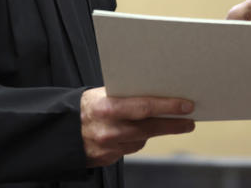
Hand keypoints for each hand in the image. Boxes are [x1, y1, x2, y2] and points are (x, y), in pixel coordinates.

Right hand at [80, 87, 194, 166]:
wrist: (61, 130)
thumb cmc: (86, 106)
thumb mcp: (102, 93)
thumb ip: (126, 95)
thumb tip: (156, 91)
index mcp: (107, 107)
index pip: (145, 107)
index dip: (169, 106)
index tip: (186, 105)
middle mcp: (108, 130)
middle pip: (150, 127)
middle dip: (173, 124)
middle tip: (189, 120)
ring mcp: (108, 147)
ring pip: (142, 139)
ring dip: (158, 132)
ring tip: (172, 124)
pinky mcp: (107, 159)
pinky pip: (130, 149)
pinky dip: (138, 139)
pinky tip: (140, 132)